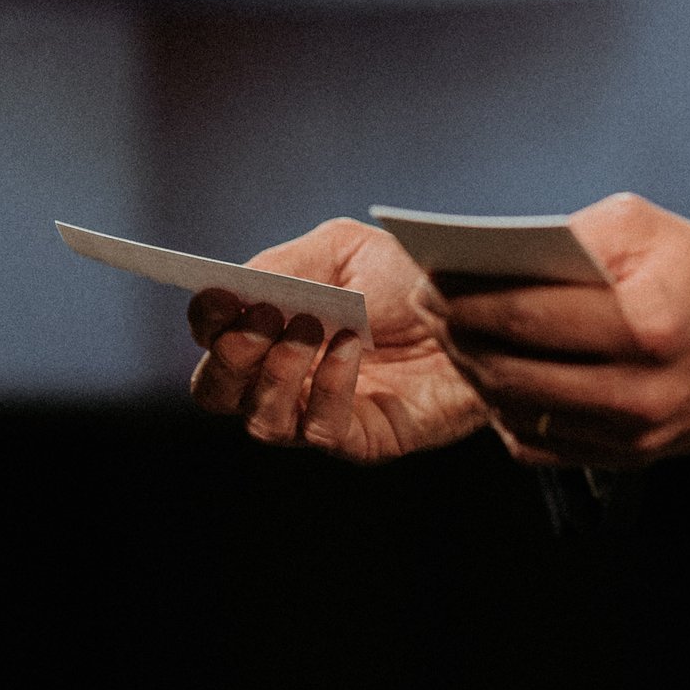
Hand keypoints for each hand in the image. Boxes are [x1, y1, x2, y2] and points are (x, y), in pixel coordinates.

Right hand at [188, 219, 490, 459]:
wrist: (482, 309)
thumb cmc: (411, 278)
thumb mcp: (345, 251)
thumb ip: (286, 265)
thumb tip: (237, 290)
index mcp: (272, 328)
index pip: (211, 336)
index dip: (207, 319)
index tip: (222, 295)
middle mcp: (286, 377)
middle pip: (216, 392)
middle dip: (228, 358)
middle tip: (262, 319)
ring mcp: (320, 412)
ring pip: (261, 422)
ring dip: (278, 374)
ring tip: (312, 328)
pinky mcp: (363, 438)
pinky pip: (321, 431)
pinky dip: (329, 388)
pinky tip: (353, 347)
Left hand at [432, 192, 689, 468]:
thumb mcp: (647, 227)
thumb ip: (572, 236)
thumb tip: (500, 257)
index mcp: (643, 321)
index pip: (527, 315)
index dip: (466, 301)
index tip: (431, 283)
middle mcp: (638, 387)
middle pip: (512, 369)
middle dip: (458, 336)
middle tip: (432, 309)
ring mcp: (634, 432)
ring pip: (519, 412)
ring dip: (476, 375)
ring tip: (459, 341)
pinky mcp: (632, 458)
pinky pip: (543, 446)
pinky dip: (510, 414)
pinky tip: (500, 383)